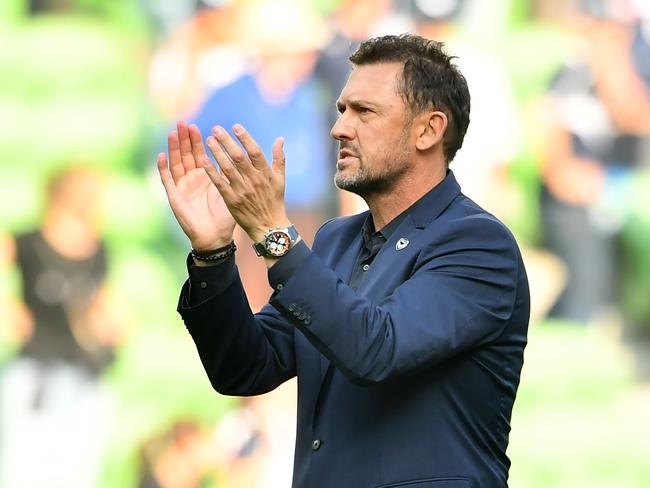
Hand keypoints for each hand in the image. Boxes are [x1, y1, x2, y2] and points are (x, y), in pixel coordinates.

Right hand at [157, 121, 235, 250]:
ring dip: (174, 149)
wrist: (215, 237)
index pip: (200, 154)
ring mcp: (182, 187)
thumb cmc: (224, 217)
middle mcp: (192, 180)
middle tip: (183, 123)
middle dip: (184, 139)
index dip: (198, 141)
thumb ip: (230, 174)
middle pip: (186, 155)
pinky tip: (161, 156)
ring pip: (176, 163)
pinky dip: (163, 168)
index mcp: (206, 177)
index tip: (197, 126)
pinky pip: (168, 181)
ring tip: (173, 133)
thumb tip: (240, 156)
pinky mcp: (175, 197)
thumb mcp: (229, 191)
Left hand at [202, 124, 289, 242]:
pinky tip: (204, 161)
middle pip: (239, 157)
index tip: (235, 127)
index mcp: (266, 174)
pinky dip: (212, 172)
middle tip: (216, 129)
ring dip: (217, 153)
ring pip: (227, 168)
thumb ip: (279, 158)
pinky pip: (220, 183)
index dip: (245, 138)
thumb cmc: (275, 201)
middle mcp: (254, 180)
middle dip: (226, 141)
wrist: (268, 226)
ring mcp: (242, 190)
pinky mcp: (232, 200)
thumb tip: (280, 139)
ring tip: (208, 140)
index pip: (255, 152)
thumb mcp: (280, 179)